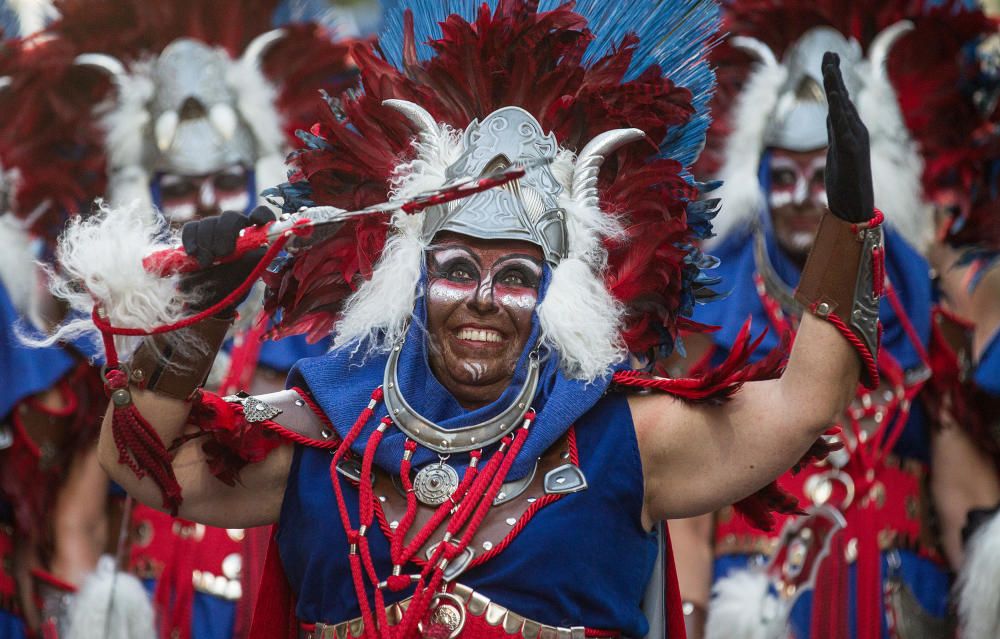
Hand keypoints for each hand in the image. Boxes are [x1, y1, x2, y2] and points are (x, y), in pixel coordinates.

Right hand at [180, 206, 274, 310]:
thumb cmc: (228, 289)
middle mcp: (234, 230)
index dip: (261, 214)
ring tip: (207, 263)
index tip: (255, 221)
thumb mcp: (243, 277)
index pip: (262, 215)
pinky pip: (191, 228)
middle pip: (232, 217)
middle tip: (223, 253)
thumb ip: (252, 261)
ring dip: (207, 241)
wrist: (203, 300)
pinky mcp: (195, 235)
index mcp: (252, 238)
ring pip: (209, 221)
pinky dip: (191, 239)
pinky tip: (193, 254)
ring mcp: (214, 231)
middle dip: (225, 232)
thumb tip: (262, 248)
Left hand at [823, 52, 873, 222]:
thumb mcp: (837, 150)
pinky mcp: (851, 150)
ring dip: (837, 85)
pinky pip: (844, 125)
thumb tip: (832, 115)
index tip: (828, 59)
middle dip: (834, 75)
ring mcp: (854, 139)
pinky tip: (836, 94)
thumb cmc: (845, 181)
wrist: (855, 206)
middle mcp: (855, 130)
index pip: (840, 99)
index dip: (834, 79)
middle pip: (842, 97)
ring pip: (843, 107)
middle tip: (829, 53)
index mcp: (850, 130)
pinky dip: (840, 109)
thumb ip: (835, 132)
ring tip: (830, 66)